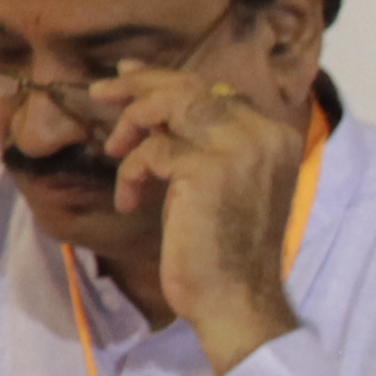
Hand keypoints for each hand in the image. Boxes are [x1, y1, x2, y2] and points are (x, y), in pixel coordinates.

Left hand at [96, 68, 308, 372]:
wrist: (236, 299)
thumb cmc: (225, 251)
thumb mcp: (222, 185)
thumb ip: (206, 144)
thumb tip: (159, 105)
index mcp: (274, 136)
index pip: (215, 89)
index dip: (167, 78)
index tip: (130, 76)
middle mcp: (263, 134)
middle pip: (191, 86)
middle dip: (140, 84)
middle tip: (101, 91)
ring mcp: (239, 148)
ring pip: (171, 104)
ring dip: (132, 120)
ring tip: (114, 148)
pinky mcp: (208, 168)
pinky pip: (151, 150)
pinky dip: (131, 173)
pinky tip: (130, 202)